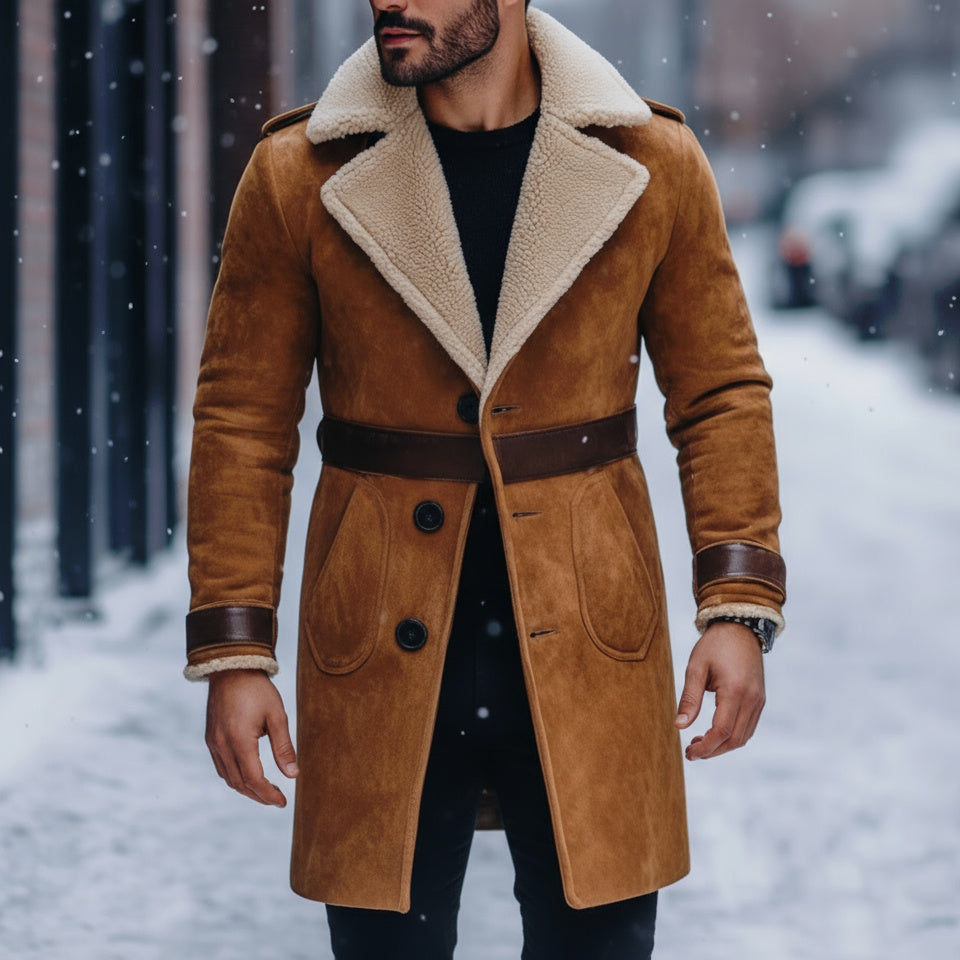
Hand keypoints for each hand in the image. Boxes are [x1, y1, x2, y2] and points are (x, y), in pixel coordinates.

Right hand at [205, 669, 298, 805]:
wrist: (232, 669)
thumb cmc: (258, 689)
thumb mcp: (277, 715)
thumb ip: (284, 747)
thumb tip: (293, 775)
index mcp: (239, 740)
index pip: (254, 779)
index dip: (269, 794)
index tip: (283, 802)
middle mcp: (222, 745)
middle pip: (239, 783)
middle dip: (259, 796)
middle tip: (277, 800)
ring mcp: (213, 743)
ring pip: (228, 778)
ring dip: (247, 789)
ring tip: (266, 791)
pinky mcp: (211, 738)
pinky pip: (221, 767)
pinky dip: (235, 777)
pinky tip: (249, 776)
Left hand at [674, 621, 764, 760]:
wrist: (740, 627)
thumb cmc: (714, 645)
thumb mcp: (696, 668)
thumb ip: (689, 698)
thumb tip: (679, 727)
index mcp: (735, 691)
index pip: (722, 731)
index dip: (705, 747)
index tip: (688, 753)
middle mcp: (752, 699)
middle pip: (734, 739)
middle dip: (713, 751)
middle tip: (691, 752)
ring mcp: (759, 700)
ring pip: (743, 736)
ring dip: (723, 746)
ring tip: (699, 743)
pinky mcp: (760, 699)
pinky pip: (748, 727)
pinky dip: (733, 736)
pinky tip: (715, 733)